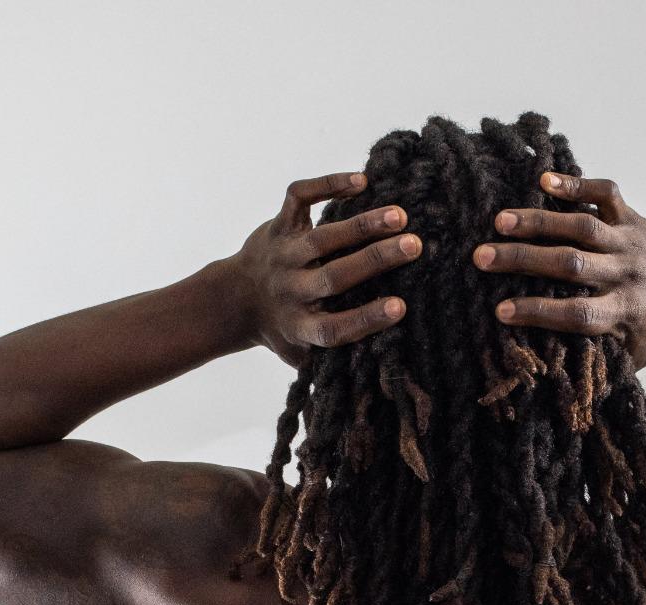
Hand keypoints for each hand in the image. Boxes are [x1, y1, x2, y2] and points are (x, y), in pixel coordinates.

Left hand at [226, 170, 423, 368]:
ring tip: (399, 215)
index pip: (335, 327)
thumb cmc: (281, 330)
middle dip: (375, 260)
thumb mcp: (301, 355)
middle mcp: (292, 290)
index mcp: (301, 326)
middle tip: (414, 246)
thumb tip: (380, 380)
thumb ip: (334, 362)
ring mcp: (284, 255)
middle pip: (334, 277)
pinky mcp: (279, 226)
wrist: (231, 301)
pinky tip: (362, 182)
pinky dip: (327, 185)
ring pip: (323, 237)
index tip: (400, 307)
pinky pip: (300, 198)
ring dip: (362, 224)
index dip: (366, 319)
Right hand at [472, 171, 645, 369]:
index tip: (501, 312)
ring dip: (539, 222)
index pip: (576, 312)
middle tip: (481, 257)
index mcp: (622, 313)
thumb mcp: (629, 356)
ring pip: (581, 226)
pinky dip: (576, 185)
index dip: (539, 312)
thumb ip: (594, 360)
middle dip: (523, 259)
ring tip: (499, 221)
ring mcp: (628, 243)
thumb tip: (545, 375)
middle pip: (570, 264)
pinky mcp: (633, 219)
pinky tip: (543, 181)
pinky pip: (606, 195)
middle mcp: (624, 275)